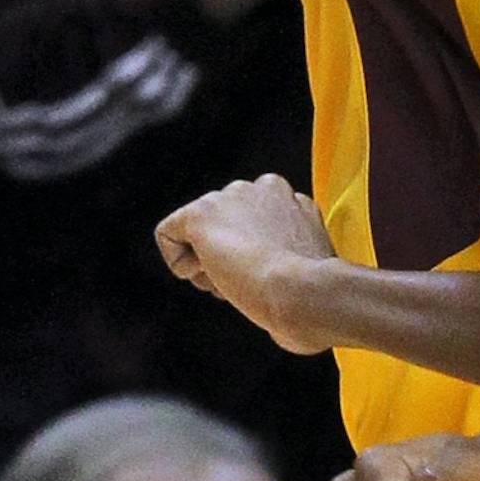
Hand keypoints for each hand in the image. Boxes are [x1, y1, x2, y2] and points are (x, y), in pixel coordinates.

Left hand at [154, 173, 339, 353]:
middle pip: (226, 226)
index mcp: (293, 199)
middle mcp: (263, 187)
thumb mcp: (305, 261)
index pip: (255, 223)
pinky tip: (208, 273)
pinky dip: (179, 262)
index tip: (265, 275)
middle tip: (246, 281)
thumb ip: (287, 250)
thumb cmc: (311, 293)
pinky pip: (169, 234)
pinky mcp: (200, 213)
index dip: (255, 255)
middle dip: (229, 256)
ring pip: (200, 233)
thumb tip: (269, 284)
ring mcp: (230, 197)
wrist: (303, 292)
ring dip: (208, 263)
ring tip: (233, 281)